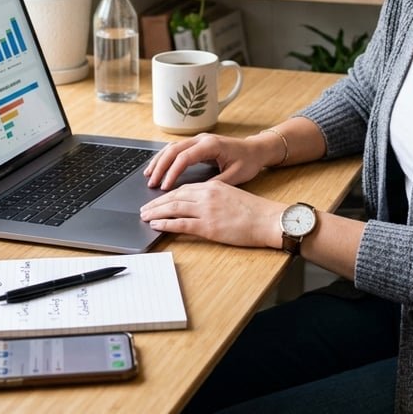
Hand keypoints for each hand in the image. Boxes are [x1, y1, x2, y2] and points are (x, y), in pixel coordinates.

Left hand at [140, 180, 282, 248]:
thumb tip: (197, 203)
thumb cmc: (254, 211)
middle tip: (144, 208)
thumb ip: (213, 196)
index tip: (157, 199)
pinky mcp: (208, 226)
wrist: (268, 220)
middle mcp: (207, 195)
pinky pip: (180, 224)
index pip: (183, 188)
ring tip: (145, 216)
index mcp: (213, 186)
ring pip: (173, 208)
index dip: (167, 194)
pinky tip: (156, 225)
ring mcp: (207, 211)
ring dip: (156, 212)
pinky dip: (166, 224)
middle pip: (174, 196)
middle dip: (157, 202)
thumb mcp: (231, 194)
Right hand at [144, 132, 268, 190]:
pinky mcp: (197, 144)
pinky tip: (158, 167)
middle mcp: (202, 139)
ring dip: (159, 161)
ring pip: (172, 147)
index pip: (185, 157)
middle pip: (174, 150)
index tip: (165, 187)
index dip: (173, 172)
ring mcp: (198, 139)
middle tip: (152, 183)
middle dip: (161, 167)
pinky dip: (165, 158)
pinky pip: (176, 148)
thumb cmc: (247, 162)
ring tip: (149, 176)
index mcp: (211, 145)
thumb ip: (216, 183)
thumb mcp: (235, 175)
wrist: (255, 150)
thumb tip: (196, 194)